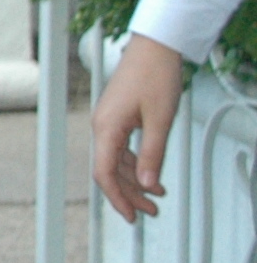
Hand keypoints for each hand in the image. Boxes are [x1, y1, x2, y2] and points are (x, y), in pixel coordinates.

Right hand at [92, 34, 189, 221]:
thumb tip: (146, 182)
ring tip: (156, 196)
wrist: (155, 47)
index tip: (130, 215)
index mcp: (107, 127)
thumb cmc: (155, 75)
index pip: (105, 173)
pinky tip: (151, 173)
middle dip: (129, 194)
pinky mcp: (117, 117)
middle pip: (110, 170)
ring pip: (116, 161)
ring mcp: (108, 121)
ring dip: (135, 180)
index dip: (117, 198)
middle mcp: (102, 126)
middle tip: (149, 212)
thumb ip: (152, 154)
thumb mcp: (160, 120)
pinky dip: (136, 164)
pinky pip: (121, 148)